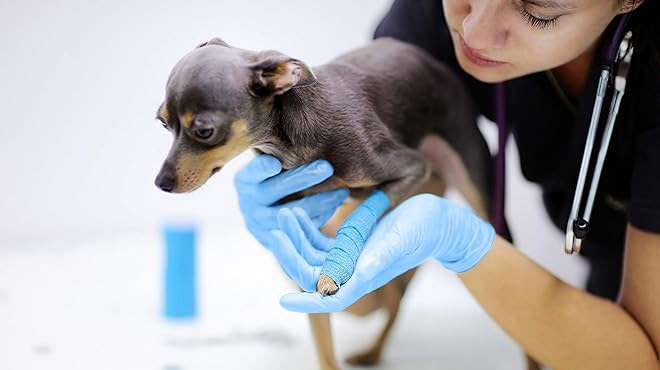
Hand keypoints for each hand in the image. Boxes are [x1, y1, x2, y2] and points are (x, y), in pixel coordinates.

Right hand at [233, 154, 347, 249]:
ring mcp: (261, 225)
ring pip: (290, 213)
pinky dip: (320, 216)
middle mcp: (248, 203)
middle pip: (274, 190)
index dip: (261, 169)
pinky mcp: (277, 241)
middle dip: (303, 178)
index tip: (275, 163)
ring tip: (342, 191)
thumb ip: (280, 153)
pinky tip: (336, 205)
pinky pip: (300, 229)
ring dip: (319, 201)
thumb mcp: (272, 165)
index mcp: (245, 181)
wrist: (269, 214)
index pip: (251, 173)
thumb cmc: (277, 179)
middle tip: (327, 167)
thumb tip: (296, 121)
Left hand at [269, 193, 494, 312]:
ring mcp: (352, 257)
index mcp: (365, 277)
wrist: (437, 221)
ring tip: (286, 213)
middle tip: (275, 230)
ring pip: (315, 255)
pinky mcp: (353, 243)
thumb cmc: (422, 232)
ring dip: (298, 238)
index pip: (329, 298)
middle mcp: (354, 271)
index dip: (306, 302)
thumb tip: (357, 277)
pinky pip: (324, 242)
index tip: (283, 301)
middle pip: (313, 272)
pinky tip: (301, 212)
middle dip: (292, 254)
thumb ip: (378, 260)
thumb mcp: (399, 242)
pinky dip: (310, 230)